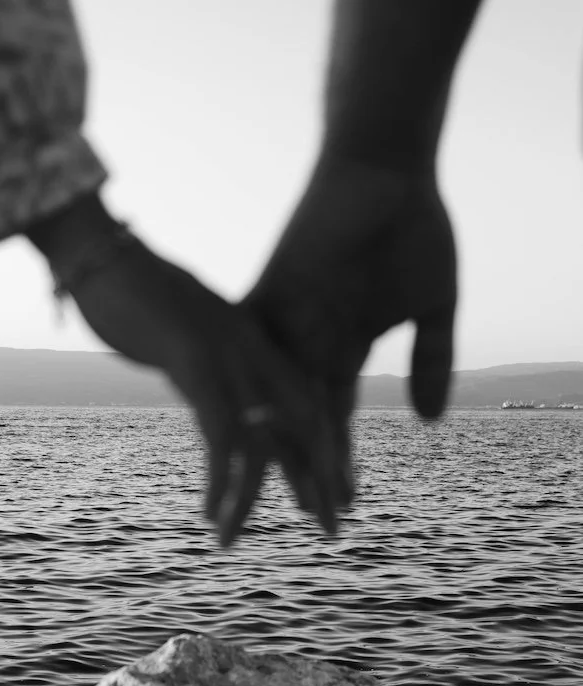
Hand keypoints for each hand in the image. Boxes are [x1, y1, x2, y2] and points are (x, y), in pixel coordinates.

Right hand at [63, 228, 341, 544]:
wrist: (101, 250)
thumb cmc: (135, 291)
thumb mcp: (186, 334)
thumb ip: (207, 363)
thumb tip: (208, 392)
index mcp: (257, 340)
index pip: (309, 401)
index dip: (325, 448)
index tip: (334, 490)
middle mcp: (255, 349)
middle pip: (306, 425)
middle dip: (319, 482)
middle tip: (332, 529)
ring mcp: (228, 354)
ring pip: (262, 442)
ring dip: (250, 501)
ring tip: (232, 542)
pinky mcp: (195, 361)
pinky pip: (220, 435)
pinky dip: (218, 482)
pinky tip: (210, 515)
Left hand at [242, 156, 456, 503]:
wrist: (382, 163)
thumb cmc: (411, 225)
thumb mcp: (434, 304)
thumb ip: (430, 360)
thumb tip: (428, 422)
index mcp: (341, 347)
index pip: (335, 421)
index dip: (339, 465)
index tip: (343, 508)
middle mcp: (305, 344)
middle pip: (300, 423)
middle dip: (310, 474)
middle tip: (312, 522)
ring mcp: (283, 323)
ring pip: (276, 401)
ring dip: (282, 451)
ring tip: (285, 498)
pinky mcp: (265, 295)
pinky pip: (253, 354)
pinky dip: (252, 394)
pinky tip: (251, 438)